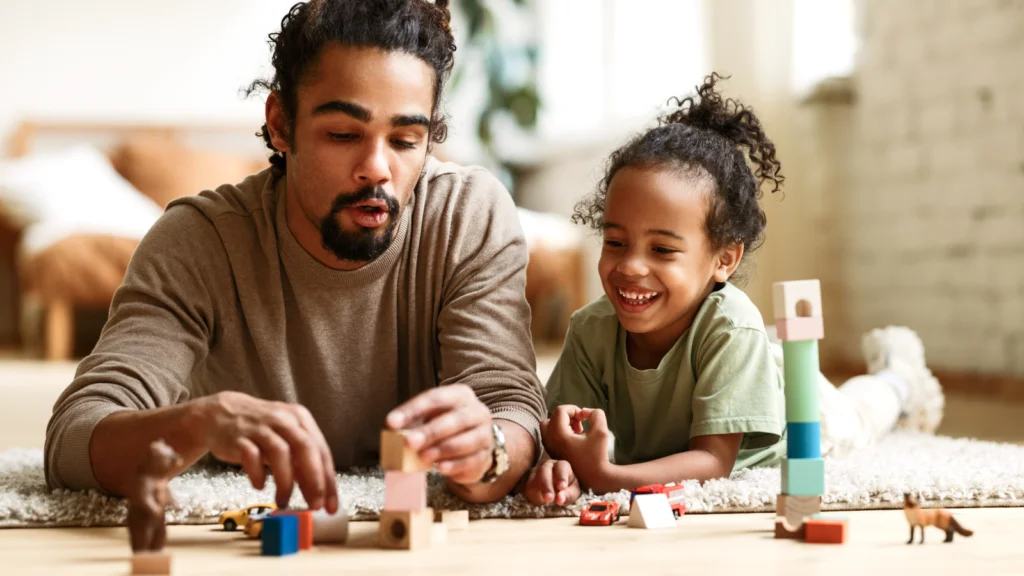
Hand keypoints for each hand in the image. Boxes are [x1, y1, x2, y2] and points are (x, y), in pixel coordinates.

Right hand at [197, 392, 338, 512]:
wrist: (221, 413)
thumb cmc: (261, 430)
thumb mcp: (286, 439)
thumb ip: (301, 462)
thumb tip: (319, 493)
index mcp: (300, 419)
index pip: (321, 451)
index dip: (328, 480)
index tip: (330, 506)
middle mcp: (283, 420)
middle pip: (305, 448)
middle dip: (314, 480)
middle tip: (314, 505)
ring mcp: (260, 427)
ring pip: (280, 453)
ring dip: (285, 482)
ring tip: (283, 501)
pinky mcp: (239, 437)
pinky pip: (251, 456)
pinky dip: (258, 474)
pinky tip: (259, 485)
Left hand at [386, 384, 493, 484]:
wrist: (475, 443)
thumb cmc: (447, 426)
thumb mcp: (431, 418)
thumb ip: (415, 423)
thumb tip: (395, 432)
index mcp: (460, 395)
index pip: (435, 398)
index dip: (412, 410)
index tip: (392, 422)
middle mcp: (477, 411)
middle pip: (455, 420)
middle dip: (430, 432)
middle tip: (409, 442)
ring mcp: (485, 434)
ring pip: (466, 441)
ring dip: (442, 449)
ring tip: (423, 457)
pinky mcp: (485, 456)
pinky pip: (471, 461)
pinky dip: (454, 465)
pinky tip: (440, 468)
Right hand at [524, 459, 580, 505]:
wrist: (556, 490)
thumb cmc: (567, 489)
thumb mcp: (573, 493)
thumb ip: (568, 495)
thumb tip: (559, 499)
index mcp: (561, 466)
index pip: (561, 467)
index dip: (561, 477)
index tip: (562, 488)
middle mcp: (547, 466)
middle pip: (544, 471)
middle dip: (546, 485)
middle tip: (549, 498)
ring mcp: (535, 471)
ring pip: (532, 478)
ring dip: (536, 490)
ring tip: (541, 502)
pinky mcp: (527, 480)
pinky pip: (525, 486)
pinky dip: (530, 494)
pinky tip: (537, 501)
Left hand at [540, 405, 612, 491]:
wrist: (595, 478)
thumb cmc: (598, 455)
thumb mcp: (601, 431)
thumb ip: (595, 414)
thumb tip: (583, 412)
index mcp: (559, 435)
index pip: (560, 410)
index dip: (574, 409)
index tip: (585, 419)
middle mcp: (550, 441)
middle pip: (551, 417)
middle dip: (566, 416)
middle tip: (579, 425)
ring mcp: (550, 448)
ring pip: (549, 427)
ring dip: (562, 424)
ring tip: (578, 432)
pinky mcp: (552, 453)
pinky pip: (550, 436)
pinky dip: (560, 433)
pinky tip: (575, 440)